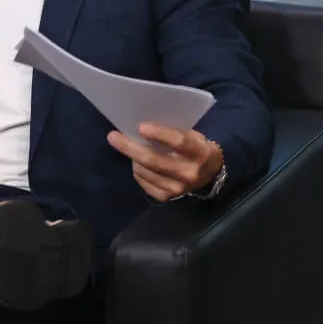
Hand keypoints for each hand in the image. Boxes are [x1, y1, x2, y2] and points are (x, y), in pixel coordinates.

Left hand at [107, 123, 223, 202]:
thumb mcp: (193, 136)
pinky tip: (140, 164)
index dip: (159, 134)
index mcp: (200, 153)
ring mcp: (177, 188)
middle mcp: (189, 173)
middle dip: (129, 147)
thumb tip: (141, 127)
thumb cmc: (195, 149)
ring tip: (132, 149)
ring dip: (133, 158)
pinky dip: (137, 170)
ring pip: (143, 170)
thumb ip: (174, 132)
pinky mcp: (166, 197)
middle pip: (153, 160)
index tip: (140, 127)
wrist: (209, 176)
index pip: (179, 142)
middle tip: (113, 136)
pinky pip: (142, 181)